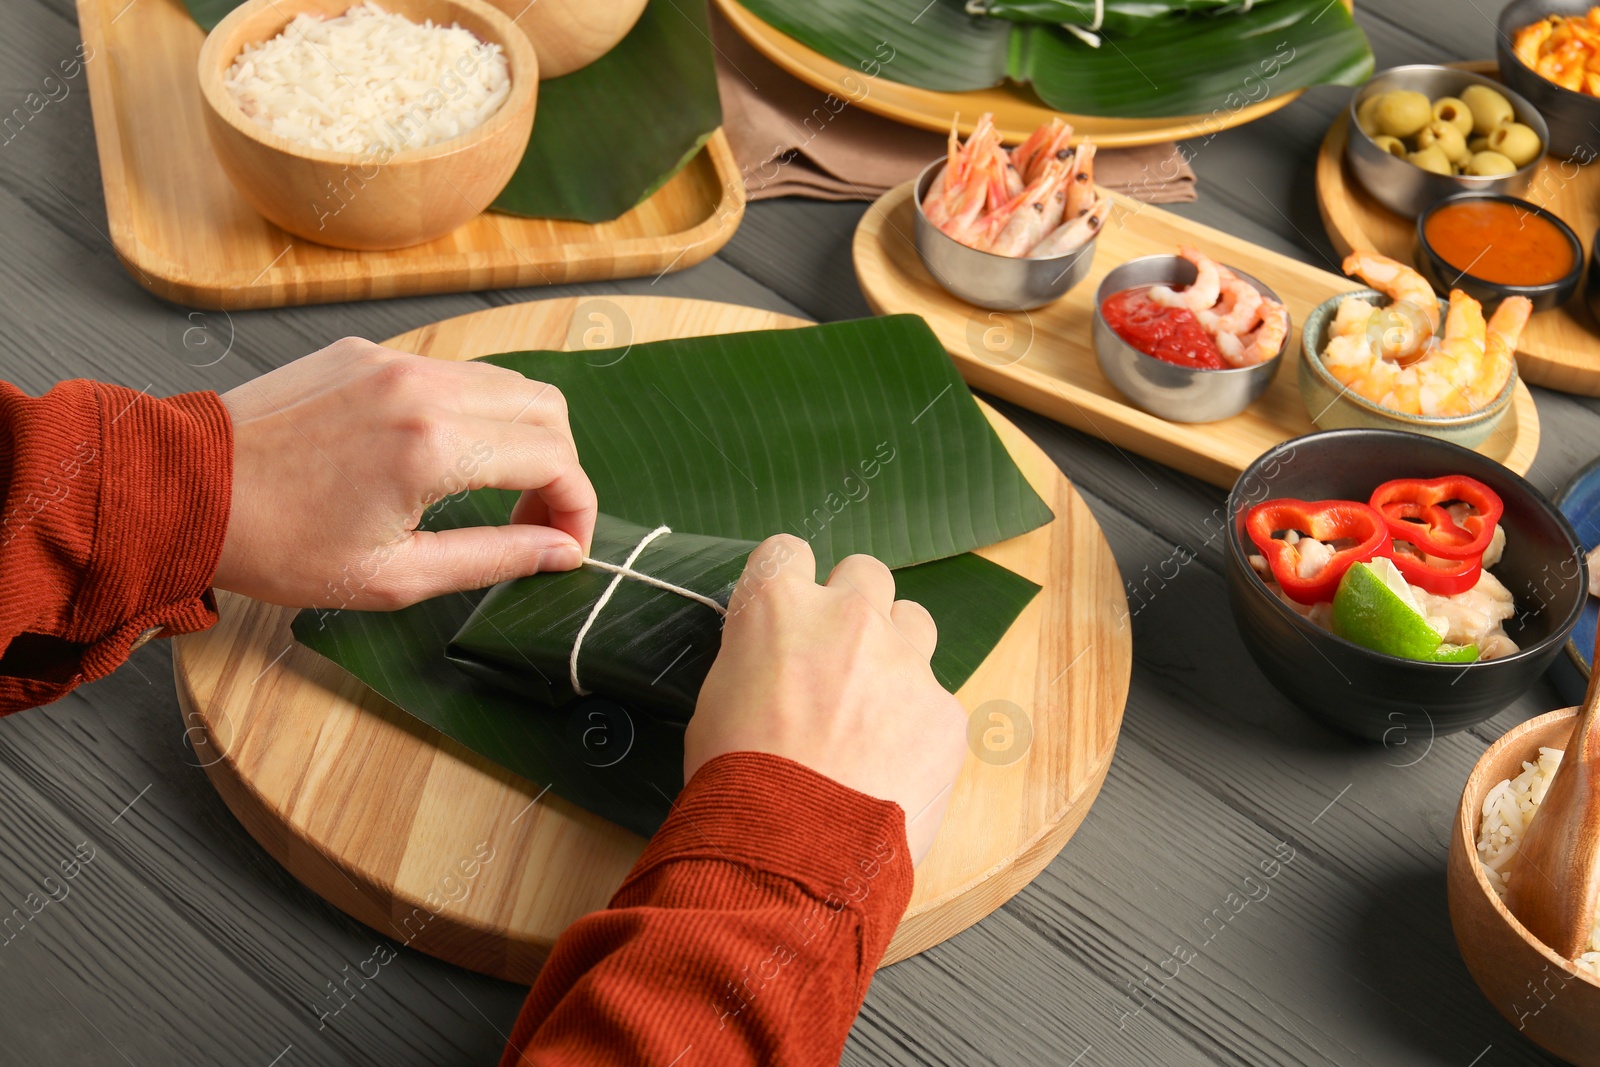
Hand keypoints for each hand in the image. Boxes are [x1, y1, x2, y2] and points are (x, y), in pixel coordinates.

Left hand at [213, 337, 596, 608]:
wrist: (185, 490)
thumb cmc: (279, 545)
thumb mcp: (395, 577)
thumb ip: (493, 558)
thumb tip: (560, 552)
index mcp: (434, 447)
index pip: (555, 459)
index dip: (578, 506)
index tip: (566, 543)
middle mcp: (423, 388)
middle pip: (546, 408)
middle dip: (561, 467)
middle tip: (536, 519)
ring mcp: (394, 362)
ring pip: (505, 381)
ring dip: (521, 435)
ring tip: (494, 490)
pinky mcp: (367, 353)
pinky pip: (451, 372)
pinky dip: (473, 412)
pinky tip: (440, 458)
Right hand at [685, 536, 966, 865]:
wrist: (792, 850)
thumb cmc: (735, 783)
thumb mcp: (716, 703)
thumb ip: (757, 662)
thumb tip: (778, 667)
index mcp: (777, 607)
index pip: (787, 551)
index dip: (789, 581)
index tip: (790, 612)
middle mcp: (847, 617)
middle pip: (865, 573)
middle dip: (853, 608)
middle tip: (837, 660)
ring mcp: (905, 661)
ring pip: (914, 622)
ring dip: (896, 652)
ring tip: (873, 711)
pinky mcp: (944, 712)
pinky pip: (935, 700)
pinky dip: (917, 726)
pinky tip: (891, 769)